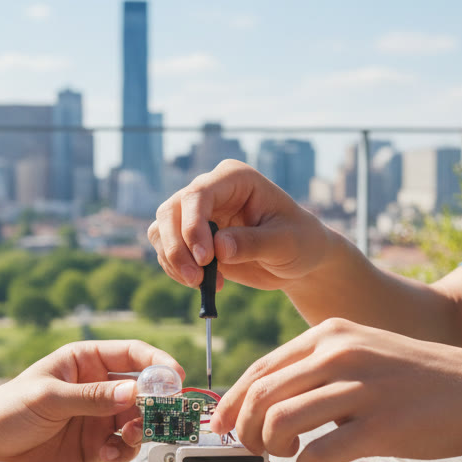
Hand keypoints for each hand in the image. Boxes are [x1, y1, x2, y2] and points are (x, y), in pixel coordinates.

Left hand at [0, 340, 182, 461]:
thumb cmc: (6, 412)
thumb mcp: (49, 398)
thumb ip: (93, 397)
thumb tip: (135, 392)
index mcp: (84, 361)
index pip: (131, 354)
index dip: (157, 363)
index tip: (175, 376)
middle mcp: (96, 387)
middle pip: (142, 389)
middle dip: (156, 402)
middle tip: (162, 415)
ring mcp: (97, 417)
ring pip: (138, 419)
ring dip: (142, 428)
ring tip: (130, 436)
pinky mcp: (95, 446)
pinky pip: (124, 446)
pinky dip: (124, 450)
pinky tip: (109, 453)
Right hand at [147, 160, 336, 291]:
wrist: (298, 261)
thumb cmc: (299, 242)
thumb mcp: (285, 243)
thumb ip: (253, 243)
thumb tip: (218, 248)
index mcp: (234, 179)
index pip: (198, 194)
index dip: (193, 226)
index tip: (205, 259)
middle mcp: (210, 190)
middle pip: (171, 211)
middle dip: (177, 247)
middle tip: (196, 279)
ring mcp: (197, 213)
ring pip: (162, 229)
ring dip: (172, 260)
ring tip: (201, 283)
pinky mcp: (190, 237)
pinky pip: (166, 249)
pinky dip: (175, 269)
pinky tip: (202, 283)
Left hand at [211, 319, 461, 461]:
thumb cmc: (420, 380)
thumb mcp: (364, 352)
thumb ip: (319, 369)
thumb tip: (267, 403)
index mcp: (331, 335)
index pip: (261, 368)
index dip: (232, 401)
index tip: (220, 425)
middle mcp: (340, 354)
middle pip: (262, 395)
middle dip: (244, 429)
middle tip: (251, 449)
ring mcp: (360, 388)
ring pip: (280, 421)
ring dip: (272, 447)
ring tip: (289, 453)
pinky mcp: (380, 425)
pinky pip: (318, 452)